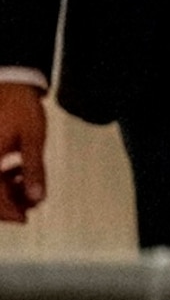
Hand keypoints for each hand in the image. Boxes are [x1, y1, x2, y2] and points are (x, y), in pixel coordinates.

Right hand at [0, 84, 45, 222]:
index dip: (9, 211)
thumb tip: (37, 198)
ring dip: (6, 190)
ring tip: (30, 182)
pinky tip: (20, 170)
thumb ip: (34, 169)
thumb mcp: (32, 139)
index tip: (25, 217)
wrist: (9, 82)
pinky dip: (2, 177)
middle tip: (31, 199)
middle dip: (8, 202)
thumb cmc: (19, 107)